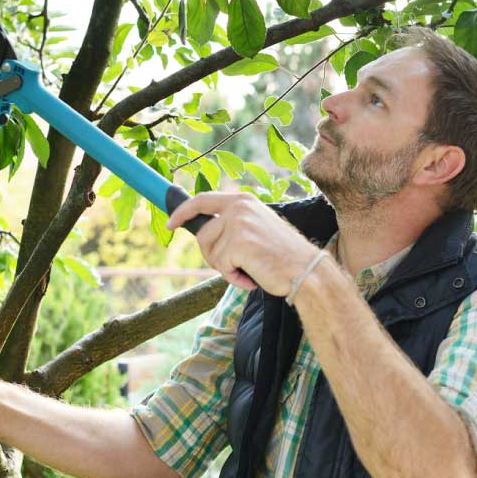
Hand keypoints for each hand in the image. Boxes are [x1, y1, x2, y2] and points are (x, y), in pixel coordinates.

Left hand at [165, 192, 327, 295]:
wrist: (306, 271)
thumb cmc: (282, 256)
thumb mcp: (256, 229)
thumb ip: (232, 225)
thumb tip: (201, 233)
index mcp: (243, 200)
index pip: (202, 200)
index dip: (183, 212)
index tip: (171, 224)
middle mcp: (239, 207)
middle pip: (203, 234)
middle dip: (210, 255)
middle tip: (233, 266)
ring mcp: (238, 223)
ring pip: (211, 252)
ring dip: (226, 267)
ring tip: (249, 269)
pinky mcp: (238, 242)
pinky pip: (221, 266)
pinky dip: (234, 277)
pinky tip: (253, 276)